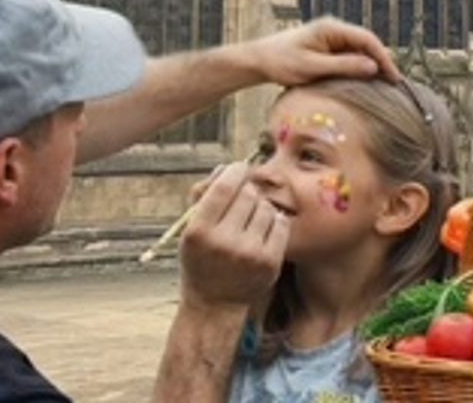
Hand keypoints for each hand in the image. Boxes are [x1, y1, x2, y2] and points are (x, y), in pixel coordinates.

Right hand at [178, 163, 288, 313]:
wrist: (215, 304)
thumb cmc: (201, 259)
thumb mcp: (191, 229)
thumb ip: (204, 195)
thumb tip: (226, 167)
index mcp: (199, 231)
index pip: (225, 186)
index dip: (234, 172)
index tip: (238, 170)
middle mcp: (224, 242)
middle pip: (248, 194)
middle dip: (247, 191)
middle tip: (242, 200)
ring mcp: (250, 254)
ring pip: (267, 207)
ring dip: (261, 207)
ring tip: (250, 220)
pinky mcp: (270, 262)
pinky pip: (281, 223)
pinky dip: (275, 221)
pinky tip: (263, 230)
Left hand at [245, 17, 399, 85]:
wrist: (260, 60)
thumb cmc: (282, 62)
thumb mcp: (312, 67)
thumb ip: (343, 66)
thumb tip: (373, 67)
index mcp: (332, 28)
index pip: (367, 39)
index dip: (384, 58)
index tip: (394, 77)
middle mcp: (335, 29)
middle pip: (367, 44)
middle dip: (381, 62)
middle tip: (394, 85)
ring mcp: (332, 37)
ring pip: (360, 51)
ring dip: (371, 66)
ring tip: (384, 85)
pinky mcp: (328, 47)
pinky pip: (350, 56)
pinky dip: (360, 68)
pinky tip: (366, 82)